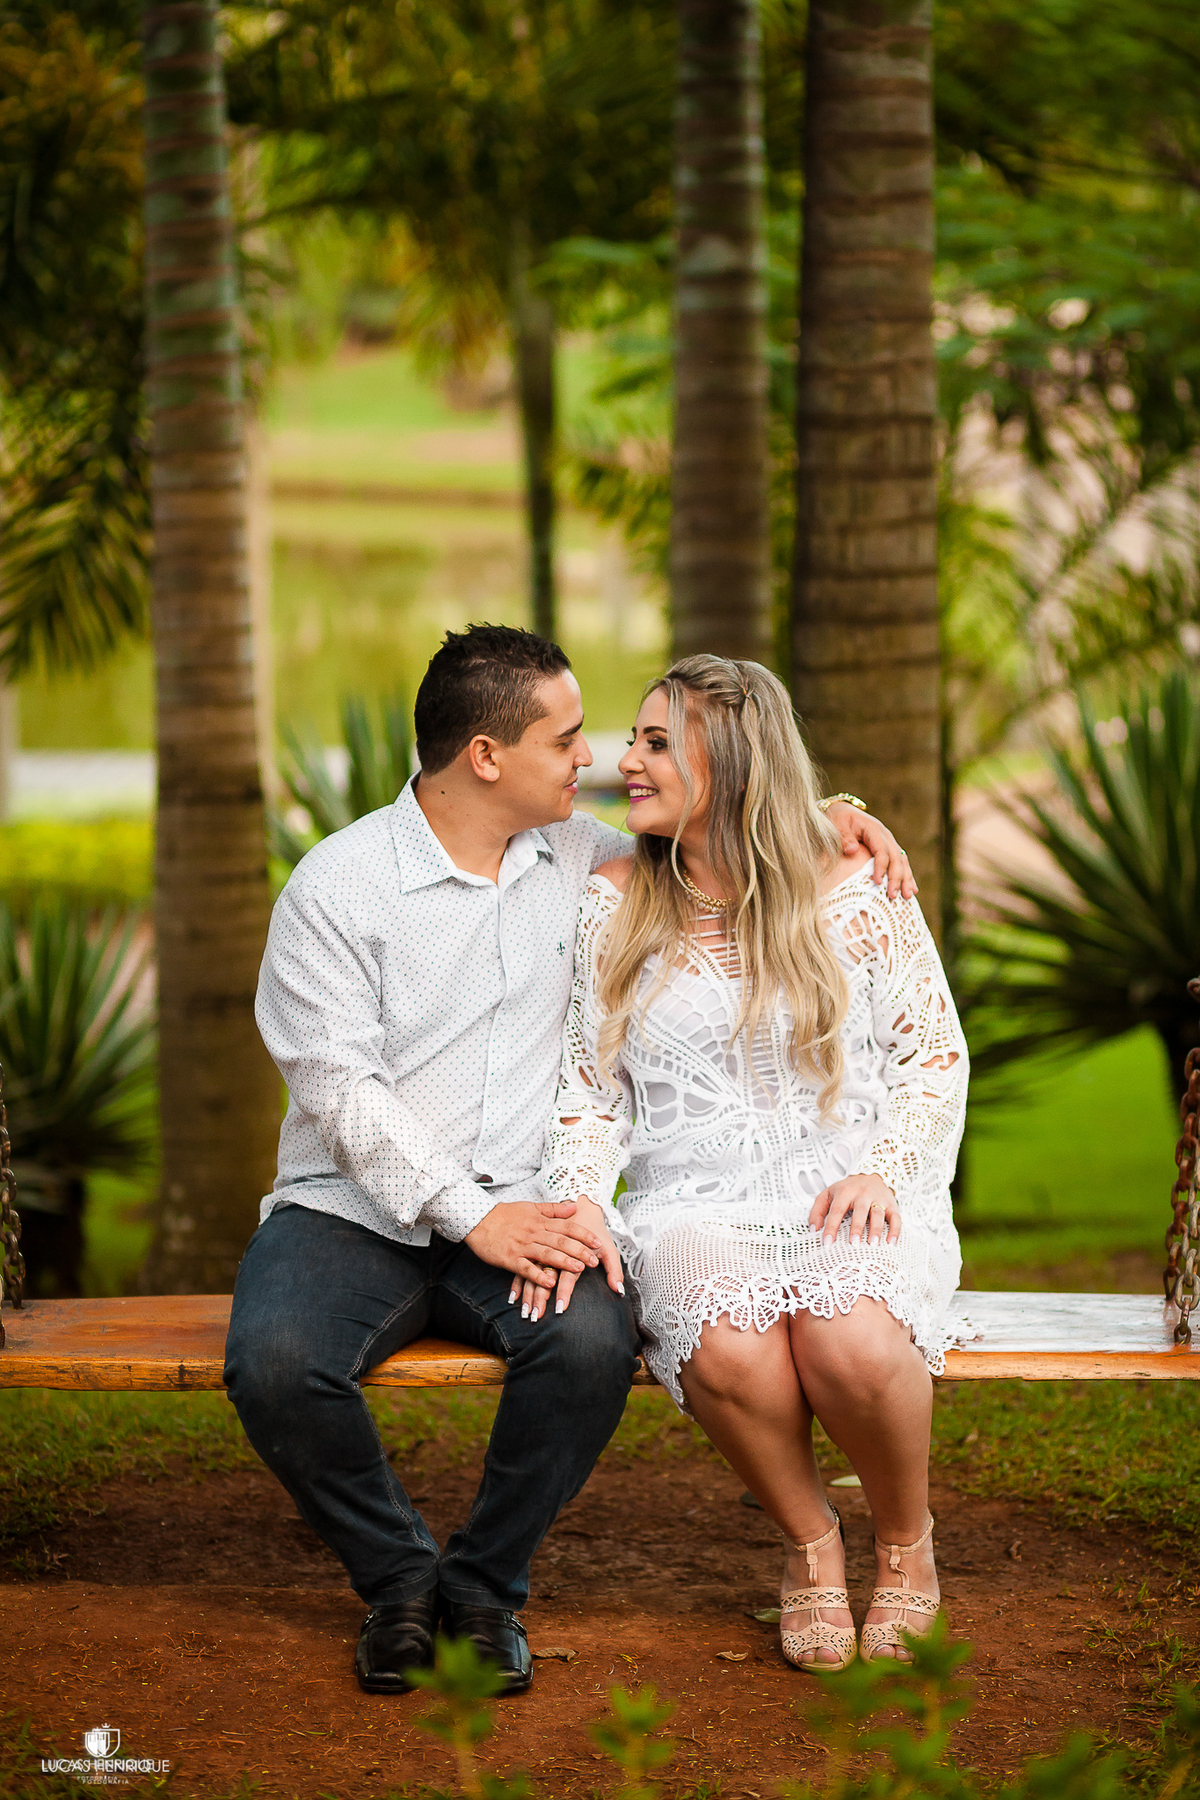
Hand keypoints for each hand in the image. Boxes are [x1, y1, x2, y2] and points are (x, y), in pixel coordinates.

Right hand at [509, 1198, 624, 1321]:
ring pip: (546, 1254)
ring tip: (580, 1269)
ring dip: (564, 1262)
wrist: (478, 1220)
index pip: (567, 1227)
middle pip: (561, 1241)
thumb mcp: (530, 1207)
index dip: (584, 1234)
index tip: (598, 1242)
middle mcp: (533, 1233)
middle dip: (580, 1251)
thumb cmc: (505, 1214)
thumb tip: (574, 1206)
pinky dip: (538, 1276)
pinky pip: (526, 1268)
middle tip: (595, 1260)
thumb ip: (552, 1209)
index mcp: (540, 1221)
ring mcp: (522, 1246)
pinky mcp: (510, 1259)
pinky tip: (550, 1283)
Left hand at [809, 1174, 899, 1245]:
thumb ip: (817, 1211)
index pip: (837, 1210)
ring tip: (872, 1244)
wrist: (870, 1174)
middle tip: (853, 1244)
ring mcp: (878, 1199)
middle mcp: (863, 1194)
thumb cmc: (846, 1190)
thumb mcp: (828, 1194)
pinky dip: (895, 1230)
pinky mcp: (891, 1204)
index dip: (831, 1227)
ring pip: (878, 1214)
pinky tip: (891, 1243)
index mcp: (845, 1192)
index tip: (827, 1243)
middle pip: (860, 1211)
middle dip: (857, 1227)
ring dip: (876, 1229)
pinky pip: (896, 1217)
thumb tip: (814, 1229)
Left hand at [824, 802, 915, 900]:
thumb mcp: (837, 824)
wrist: (845, 812)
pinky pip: (902, 863)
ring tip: (907, 896)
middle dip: (896, 877)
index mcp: (873, 829)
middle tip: (893, 895)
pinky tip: (912, 890)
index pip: (881, 849)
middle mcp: (885, 835)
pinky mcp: (890, 849)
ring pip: (902, 861)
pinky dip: (907, 877)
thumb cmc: (838, 820)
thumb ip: (844, 837)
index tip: (878, 882)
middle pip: (896, 857)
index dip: (881, 866)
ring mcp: (890, 842)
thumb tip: (852, 850)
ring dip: (906, 879)